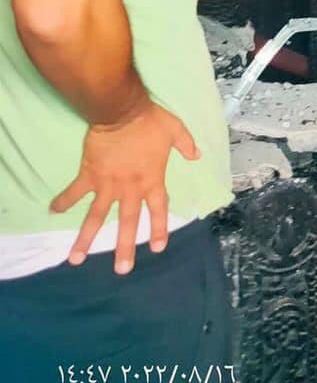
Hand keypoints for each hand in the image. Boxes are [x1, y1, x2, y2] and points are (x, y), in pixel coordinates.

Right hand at [51, 101, 198, 273]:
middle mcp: (129, 188)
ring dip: (85, 239)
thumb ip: (186, 144)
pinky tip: (53, 212)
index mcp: (151, 180)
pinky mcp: (89, 175)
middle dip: (124, 247)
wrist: (122, 112)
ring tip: (75, 260)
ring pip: (95, 217)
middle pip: (128, 222)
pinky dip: (63, 202)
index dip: (158, 228)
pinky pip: (74, 192)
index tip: (157, 248)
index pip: (158, 209)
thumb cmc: (150, 120)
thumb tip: (197, 155)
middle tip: (122, 270)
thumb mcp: (175, 130)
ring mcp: (107, 185)